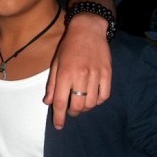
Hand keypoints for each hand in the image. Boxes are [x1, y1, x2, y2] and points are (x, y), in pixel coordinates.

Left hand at [44, 13, 111, 128]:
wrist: (88, 30)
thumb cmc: (68, 46)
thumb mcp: (56, 63)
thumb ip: (52, 84)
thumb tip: (49, 102)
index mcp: (65, 74)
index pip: (61, 102)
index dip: (59, 117)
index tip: (59, 126)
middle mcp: (80, 76)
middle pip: (78, 106)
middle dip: (73, 113)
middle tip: (70, 110)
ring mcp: (95, 75)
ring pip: (92, 103)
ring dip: (85, 108)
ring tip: (81, 103)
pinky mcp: (107, 74)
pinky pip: (104, 95)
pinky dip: (98, 101)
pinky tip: (93, 98)